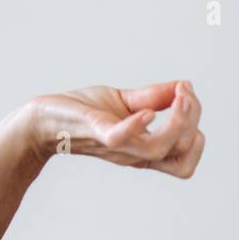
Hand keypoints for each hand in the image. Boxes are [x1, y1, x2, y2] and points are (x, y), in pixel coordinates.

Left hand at [29, 80, 203, 177]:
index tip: (186, 96)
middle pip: (182, 153)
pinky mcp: (97, 133)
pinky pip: (121, 138)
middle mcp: (134, 153)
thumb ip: (154, 96)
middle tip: (184, 96)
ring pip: (161, 149)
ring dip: (179, 122)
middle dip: (193, 122)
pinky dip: (138, 125)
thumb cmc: (81, 113)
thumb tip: (184, 86)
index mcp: (144, 148)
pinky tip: (147, 112)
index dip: (195, 126)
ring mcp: (117, 145)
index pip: (186, 152)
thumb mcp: (124, 101)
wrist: (42, 119)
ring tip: (179, 97)